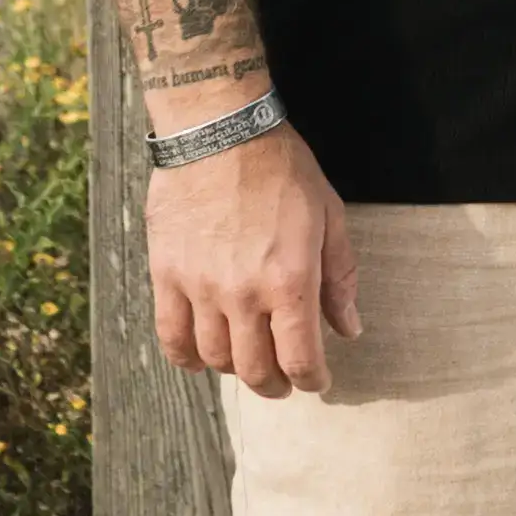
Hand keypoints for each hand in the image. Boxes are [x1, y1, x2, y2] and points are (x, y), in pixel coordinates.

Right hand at [144, 122, 361, 398]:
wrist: (219, 130)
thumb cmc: (281, 168)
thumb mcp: (329, 216)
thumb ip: (339, 278)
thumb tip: (349, 329)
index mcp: (290, 280)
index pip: (300, 360)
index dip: (312, 381)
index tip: (316, 381)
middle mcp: (244, 293)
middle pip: (256, 370)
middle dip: (275, 385)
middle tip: (282, 381)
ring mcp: (201, 287)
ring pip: (215, 358)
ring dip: (235, 370)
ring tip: (246, 361)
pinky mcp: (167, 275)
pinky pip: (171, 337)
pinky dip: (187, 358)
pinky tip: (201, 357)